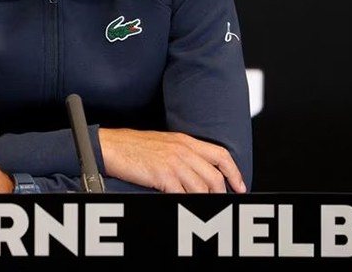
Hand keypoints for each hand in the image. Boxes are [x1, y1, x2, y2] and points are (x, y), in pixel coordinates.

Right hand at [98, 128, 246, 193]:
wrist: (112, 146)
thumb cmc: (134, 146)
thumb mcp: (165, 144)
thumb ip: (184, 154)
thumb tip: (199, 172)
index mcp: (186, 141)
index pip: (221, 155)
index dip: (234, 173)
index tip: (239, 187)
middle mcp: (184, 150)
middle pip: (215, 176)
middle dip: (222, 194)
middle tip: (222, 204)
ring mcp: (174, 163)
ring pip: (202, 188)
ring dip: (206, 201)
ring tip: (205, 210)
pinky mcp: (163, 176)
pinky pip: (183, 195)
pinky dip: (188, 203)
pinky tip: (186, 206)